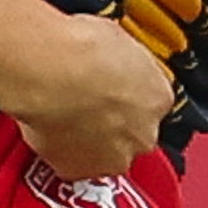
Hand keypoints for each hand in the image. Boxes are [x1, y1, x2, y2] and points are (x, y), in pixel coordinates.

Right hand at [0, 13, 175, 184]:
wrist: (51, 71)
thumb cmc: (81, 48)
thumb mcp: (115, 36)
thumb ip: (121, 59)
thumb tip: (110, 52)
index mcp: (159, 97)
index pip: (151, 104)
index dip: (127, 96)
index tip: (110, 89)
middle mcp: (143, 133)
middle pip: (132, 135)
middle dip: (112, 123)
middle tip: (85, 102)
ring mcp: (113, 156)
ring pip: (104, 154)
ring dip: (88, 140)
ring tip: (64, 116)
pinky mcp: (78, 171)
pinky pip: (71, 164)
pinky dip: (60, 150)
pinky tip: (48, 128)